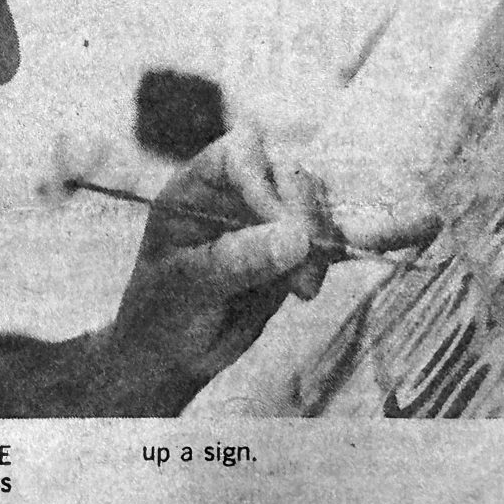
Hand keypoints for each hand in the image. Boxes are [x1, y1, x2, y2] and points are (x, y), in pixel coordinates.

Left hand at [110, 126, 335, 380]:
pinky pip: (329, 235)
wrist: (173, 351)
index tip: (283, 228)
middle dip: (304, 216)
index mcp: (196, 187)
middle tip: (302, 273)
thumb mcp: (187, 286)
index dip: (265, 181)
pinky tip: (342, 267)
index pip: (239, 152)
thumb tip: (295, 236)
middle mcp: (235, 192)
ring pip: (316, 202)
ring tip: (303, 290)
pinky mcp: (294, 246)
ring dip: (322, 240)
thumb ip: (235, 260)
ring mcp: (267, 217)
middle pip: (288, 172)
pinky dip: (342, 248)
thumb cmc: (161, 311)